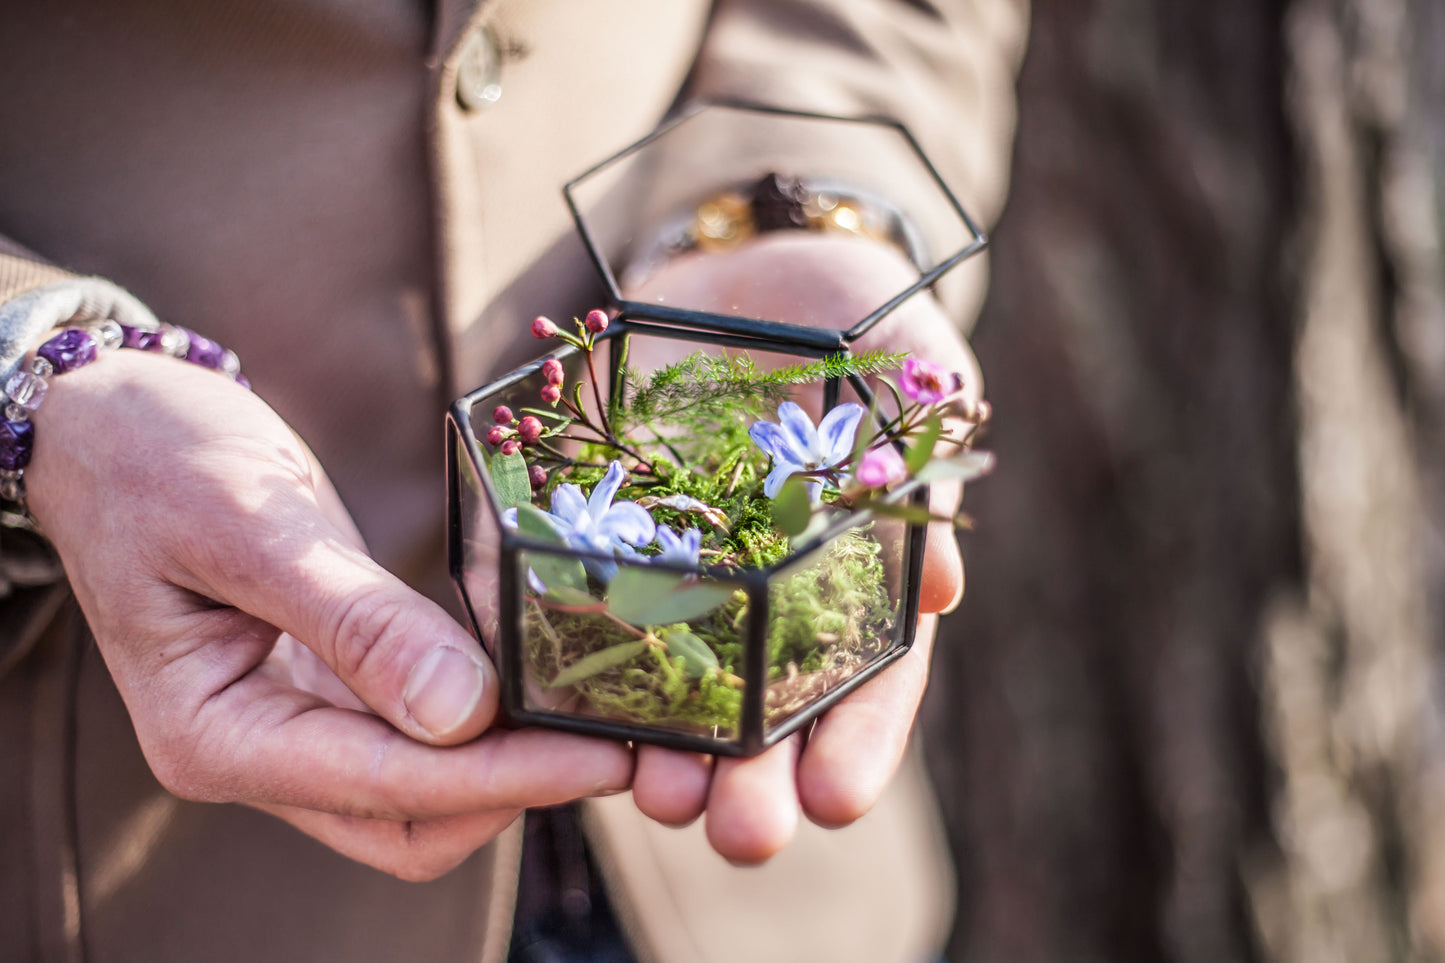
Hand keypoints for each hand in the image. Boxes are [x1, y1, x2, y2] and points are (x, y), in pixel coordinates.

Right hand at [26, 348, 631, 879]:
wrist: (110, 421)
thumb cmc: (156, 458)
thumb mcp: (253, 525)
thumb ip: (355, 621)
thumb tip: (462, 714)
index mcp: (215, 733)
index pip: (385, 787)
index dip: (502, 778)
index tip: (599, 756)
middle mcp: (254, 751)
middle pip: (410, 823)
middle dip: (516, 791)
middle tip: (616, 738)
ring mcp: (290, 724)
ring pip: (421, 791)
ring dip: (508, 762)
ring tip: (596, 710)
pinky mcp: (325, 686)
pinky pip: (415, 731)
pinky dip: (481, 717)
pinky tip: (538, 678)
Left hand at [622, 232, 980, 861]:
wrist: (746, 271)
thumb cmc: (854, 314)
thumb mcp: (914, 358)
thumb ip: (934, 455)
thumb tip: (939, 590)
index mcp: (858, 574)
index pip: (872, 679)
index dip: (859, 743)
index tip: (837, 798)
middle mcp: (773, 595)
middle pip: (772, 711)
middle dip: (756, 780)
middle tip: (740, 832)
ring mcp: (692, 574)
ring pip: (682, 686)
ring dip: (670, 754)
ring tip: (657, 797)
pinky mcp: (616, 541)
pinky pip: (596, 608)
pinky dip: (584, 663)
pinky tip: (570, 711)